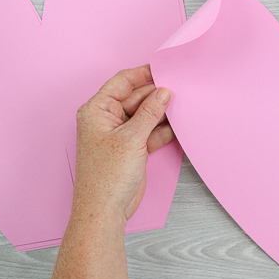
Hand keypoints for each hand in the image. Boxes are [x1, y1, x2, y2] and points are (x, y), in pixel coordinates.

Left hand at [73, 64, 174, 223]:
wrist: (106, 210)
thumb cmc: (106, 177)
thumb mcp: (131, 138)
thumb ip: (150, 113)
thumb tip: (164, 92)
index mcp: (97, 110)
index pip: (122, 82)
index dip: (143, 74)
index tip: (163, 68)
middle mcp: (107, 119)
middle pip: (136, 97)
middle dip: (156, 95)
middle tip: (179, 89)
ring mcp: (121, 134)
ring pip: (146, 115)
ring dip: (162, 113)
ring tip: (181, 107)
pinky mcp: (133, 148)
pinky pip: (151, 131)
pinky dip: (163, 130)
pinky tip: (176, 127)